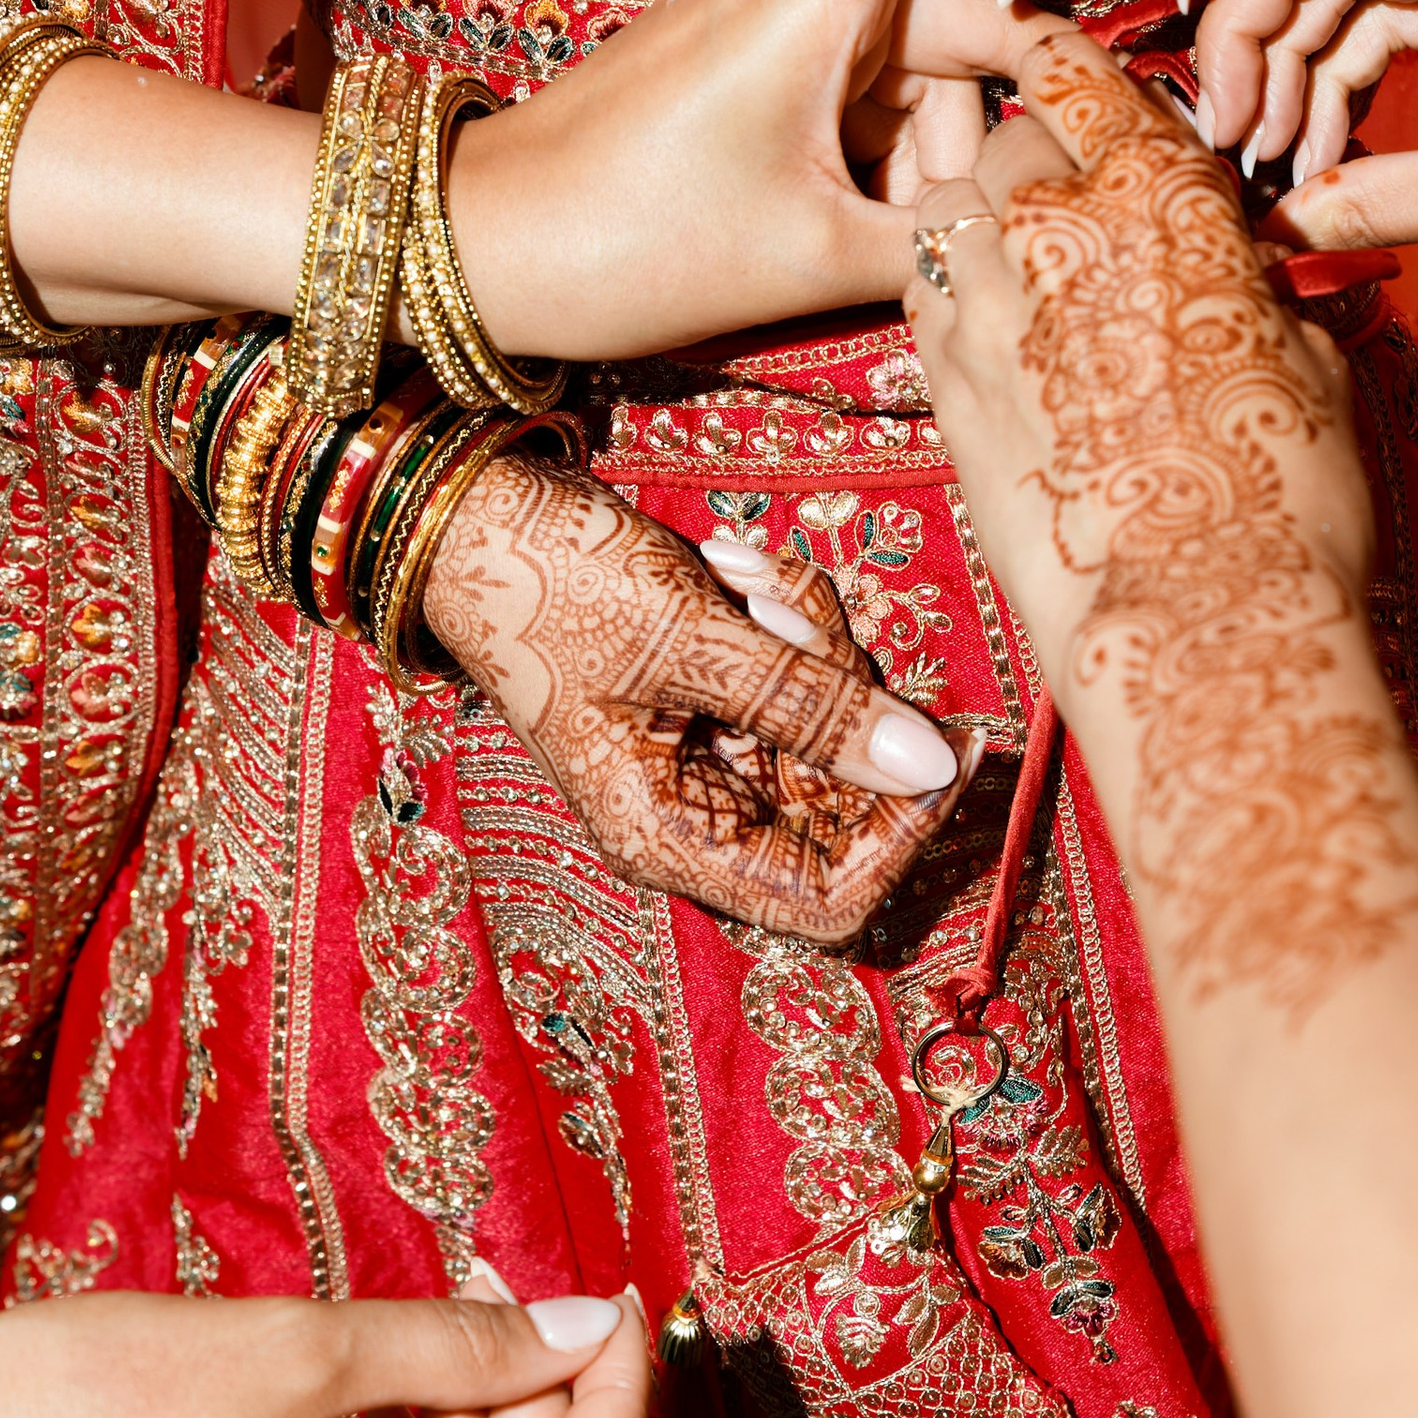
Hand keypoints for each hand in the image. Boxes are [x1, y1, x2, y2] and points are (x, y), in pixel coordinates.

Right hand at [422, 454, 969, 940]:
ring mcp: (708, 753)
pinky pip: (798, 678)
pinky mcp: (716, 698)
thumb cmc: (547, 587)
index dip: (899, 837)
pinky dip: (789, 620)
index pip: (827, 900)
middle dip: (844, 698)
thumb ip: (811, 706)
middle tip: (796, 612)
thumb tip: (928, 765)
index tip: (945, 744)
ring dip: (810, 640)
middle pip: (841, 801)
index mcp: (669, 837)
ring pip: (830, 726)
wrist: (471, 516)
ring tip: (746, 577)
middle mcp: (695, 813)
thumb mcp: (687, 640)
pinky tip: (738, 570)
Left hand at [447, 0, 1055, 360]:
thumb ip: (952, 235)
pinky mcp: (739, 40)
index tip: (1025, 8)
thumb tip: (1039, 225)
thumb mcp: (818, 261)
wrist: (482, 249)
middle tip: (923, 231)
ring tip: (852, 243)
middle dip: (962, 125)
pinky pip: (851, 77)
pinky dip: (864, 151)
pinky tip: (825, 225)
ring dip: (912, 156)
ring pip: (906, 59)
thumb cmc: (630, 245)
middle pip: (952, 5)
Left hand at [905, 30, 1417, 1020]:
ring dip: (974, 218)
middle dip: (1028, 154)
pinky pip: (925, 300)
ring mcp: (983, 310)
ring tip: (1016, 253)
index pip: (1087, 81)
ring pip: (945, 212)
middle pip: (1005, 141)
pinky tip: (988, 325)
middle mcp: (1056, 231)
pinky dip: (949, 293)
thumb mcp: (1303, 361)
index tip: (1068, 76)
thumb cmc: (1283, 498)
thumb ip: (1250, 290)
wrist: (1195, 619)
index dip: (1070, 70)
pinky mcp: (943, 390)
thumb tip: (1241, 277)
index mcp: (1161, 195)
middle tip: (1063, 192)